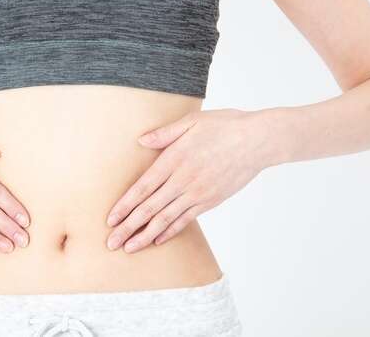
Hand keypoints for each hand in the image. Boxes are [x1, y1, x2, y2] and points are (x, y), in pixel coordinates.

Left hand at [105, 108, 274, 252]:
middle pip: (150, 208)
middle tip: (112, 242)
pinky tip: (158, 240)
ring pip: (166, 219)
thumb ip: (164, 133)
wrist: (258, 140)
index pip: (142, 188)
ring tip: (129, 248)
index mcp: (174, 159)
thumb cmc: (225, 126)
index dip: (125, 206)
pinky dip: (170, 231)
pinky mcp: (211, 200)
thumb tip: (141, 141)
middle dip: (128, 227)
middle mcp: (183, 180)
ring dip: (145, 235)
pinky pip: (186, 220)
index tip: (110, 219)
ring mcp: (198, 193)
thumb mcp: (192, 121)